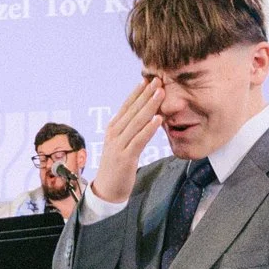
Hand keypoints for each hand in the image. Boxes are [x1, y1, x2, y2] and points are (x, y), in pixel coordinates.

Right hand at [87, 76, 165, 204]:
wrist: (107, 190)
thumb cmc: (117, 166)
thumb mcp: (122, 143)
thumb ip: (131, 129)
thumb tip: (145, 114)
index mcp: (113, 128)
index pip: (127, 105)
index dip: (138, 92)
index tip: (150, 79)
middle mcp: (114, 133)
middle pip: (133, 110)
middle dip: (146, 94)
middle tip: (158, 80)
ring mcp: (118, 145)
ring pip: (137, 122)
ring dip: (150, 106)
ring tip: (161, 93)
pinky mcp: (126, 157)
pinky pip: (139, 140)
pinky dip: (149, 129)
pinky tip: (158, 120)